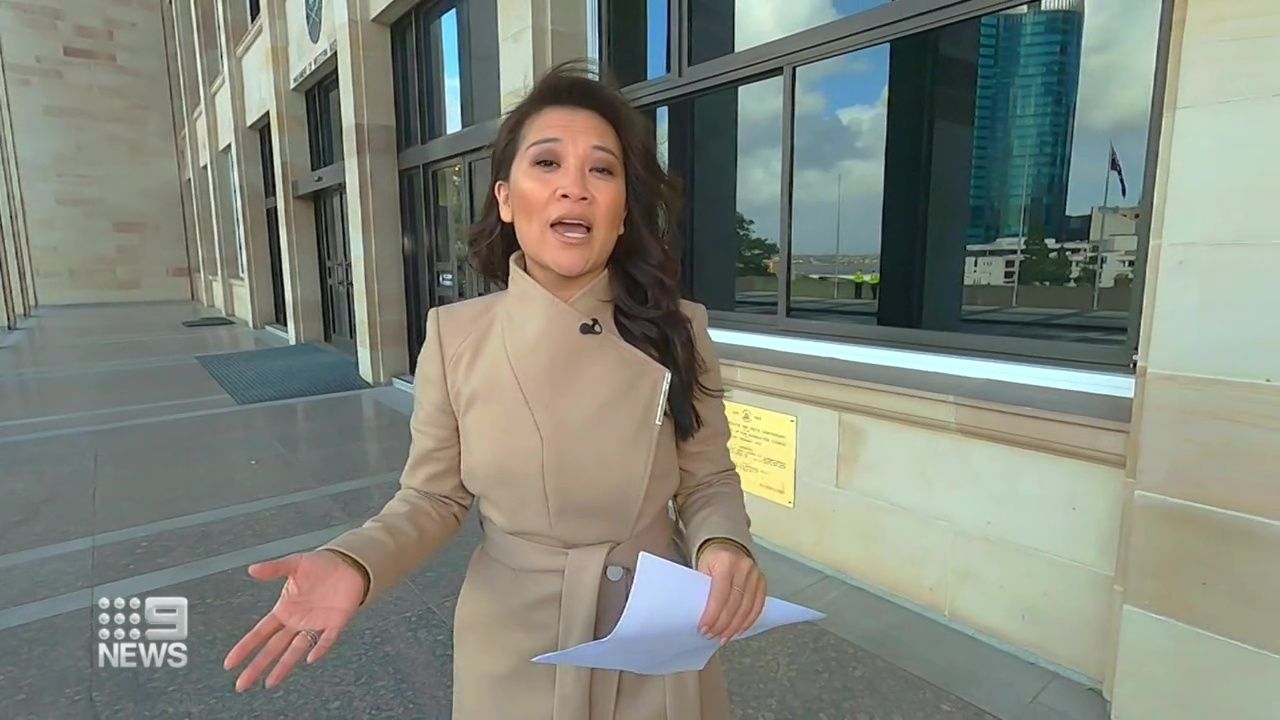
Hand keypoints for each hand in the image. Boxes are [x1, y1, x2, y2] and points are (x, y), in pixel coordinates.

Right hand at [223, 549, 366, 691]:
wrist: (348, 564)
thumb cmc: (320, 565)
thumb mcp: (295, 564)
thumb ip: (274, 569)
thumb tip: (251, 569)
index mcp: (285, 610)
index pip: (260, 633)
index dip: (246, 647)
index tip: (230, 664)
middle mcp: (297, 622)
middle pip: (274, 648)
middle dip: (258, 666)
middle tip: (241, 685)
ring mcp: (316, 624)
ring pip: (296, 649)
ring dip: (284, 666)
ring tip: (269, 683)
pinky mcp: (336, 622)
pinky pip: (326, 639)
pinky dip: (319, 648)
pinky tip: (310, 657)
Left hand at [696, 541, 765, 644]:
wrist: (727, 546)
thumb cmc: (710, 560)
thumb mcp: (701, 568)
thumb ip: (703, 589)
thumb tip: (701, 617)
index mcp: (726, 561)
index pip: (720, 594)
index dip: (713, 614)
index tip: (704, 629)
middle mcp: (744, 567)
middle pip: (735, 603)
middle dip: (723, 623)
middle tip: (713, 636)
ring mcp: (756, 574)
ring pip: (747, 607)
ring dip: (735, 626)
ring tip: (724, 637)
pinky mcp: (762, 582)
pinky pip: (758, 606)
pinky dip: (748, 621)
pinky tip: (738, 630)